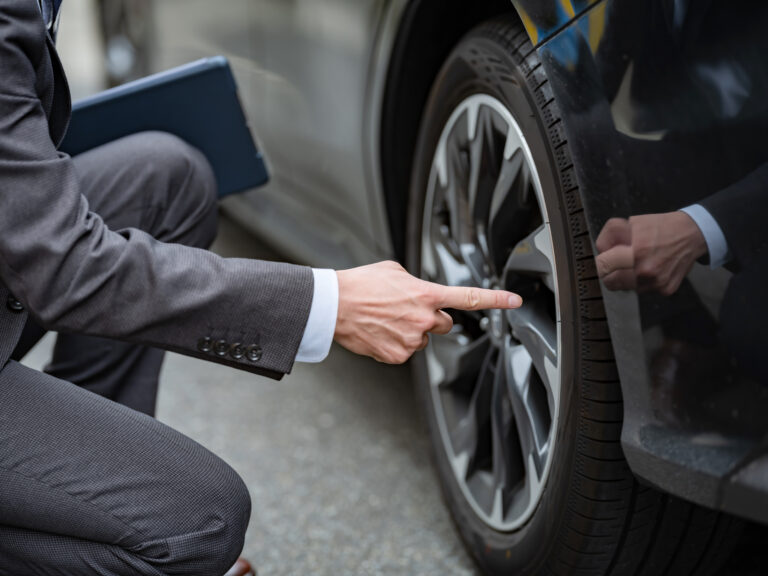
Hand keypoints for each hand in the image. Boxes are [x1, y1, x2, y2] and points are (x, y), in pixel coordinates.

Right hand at [334, 261, 522, 363]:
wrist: (334, 306)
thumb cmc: (361, 284)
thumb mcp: (394, 271)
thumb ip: (417, 283)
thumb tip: (421, 293)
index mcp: (426, 294)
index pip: (468, 297)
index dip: (495, 299)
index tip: (514, 301)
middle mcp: (423, 318)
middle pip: (444, 324)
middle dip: (431, 318)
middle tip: (407, 311)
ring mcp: (411, 339)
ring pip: (422, 339)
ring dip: (410, 331)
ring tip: (385, 319)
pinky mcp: (397, 355)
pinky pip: (405, 351)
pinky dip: (395, 343)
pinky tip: (379, 332)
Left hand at [595, 212, 707, 294]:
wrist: (691, 234)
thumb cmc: (660, 227)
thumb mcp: (631, 223)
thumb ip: (610, 236)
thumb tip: (601, 251)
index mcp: (635, 253)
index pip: (603, 267)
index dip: (602, 261)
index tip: (605, 259)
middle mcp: (645, 272)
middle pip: (611, 283)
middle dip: (610, 273)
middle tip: (617, 264)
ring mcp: (656, 283)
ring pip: (627, 288)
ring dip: (628, 278)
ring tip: (639, 262)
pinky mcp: (666, 290)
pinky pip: (644, 290)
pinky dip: (644, 281)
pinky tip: (653, 267)